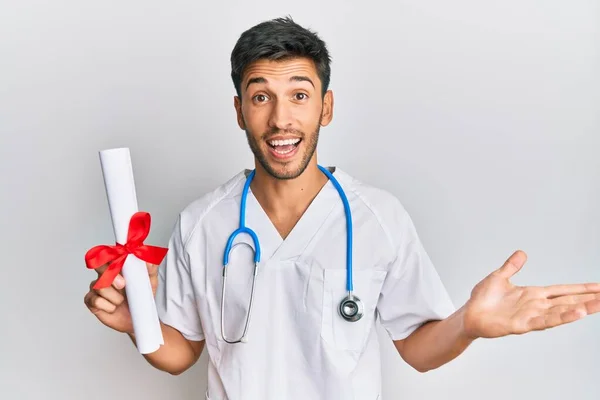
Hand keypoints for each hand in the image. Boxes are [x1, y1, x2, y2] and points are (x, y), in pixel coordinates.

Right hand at [84, 262, 158, 333]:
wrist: (137, 319)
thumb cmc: (141, 299)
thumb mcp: (151, 283)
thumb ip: (151, 269)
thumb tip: (148, 260)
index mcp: (118, 267)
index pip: (110, 255)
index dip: (113, 256)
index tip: (122, 263)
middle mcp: (105, 275)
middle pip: (99, 266)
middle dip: (111, 275)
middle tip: (123, 285)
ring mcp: (96, 287)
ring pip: (100, 286)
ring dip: (114, 296)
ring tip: (121, 301)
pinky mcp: (91, 301)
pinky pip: (95, 300)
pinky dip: (108, 306)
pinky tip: (113, 308)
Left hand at [463, 250, 599, 338]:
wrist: (469, 314)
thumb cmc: (482, 299)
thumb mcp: (499, 277)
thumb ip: (512, 266)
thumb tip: (522, 253)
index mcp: (533, 294)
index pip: (562, 290)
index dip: (581, 289)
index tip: (599, 287)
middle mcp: (536, 305)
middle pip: (568, 301)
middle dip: (589, 299)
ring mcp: (530, 316)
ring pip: (561, 311)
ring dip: (580, 308)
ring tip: (599, 304)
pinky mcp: (522, 325)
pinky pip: (545, 321)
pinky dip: (561, 317)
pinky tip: (576, 313)